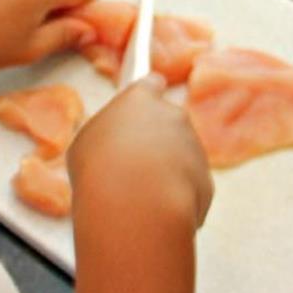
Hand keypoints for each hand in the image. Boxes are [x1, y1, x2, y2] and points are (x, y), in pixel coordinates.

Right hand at [68, 75, 213, 228]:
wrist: (132, 208)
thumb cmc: (98, 170)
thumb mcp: (86, 143)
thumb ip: (107, 134)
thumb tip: (114, 146)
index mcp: (141, 99)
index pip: (151, 84)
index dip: (146, 99)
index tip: (140, 108)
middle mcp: (174, 117)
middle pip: (167, 124)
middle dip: (155, 141)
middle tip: (130, 164)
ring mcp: (194, 148)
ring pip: (179, 157)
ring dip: (164, 171)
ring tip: (136, 194)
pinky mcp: (206, 181)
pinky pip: (188, 187)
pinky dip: (174, 197)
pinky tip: (152, 208)